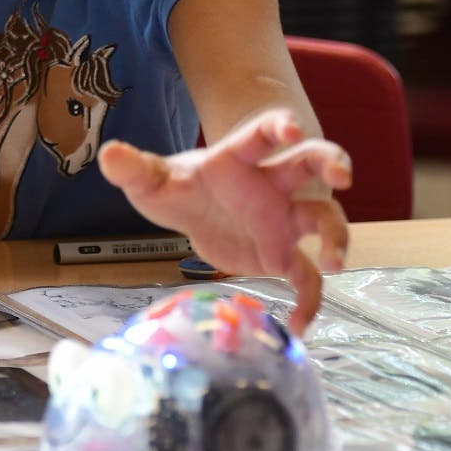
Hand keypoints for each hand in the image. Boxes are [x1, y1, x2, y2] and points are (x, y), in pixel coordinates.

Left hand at [98, 109, 352, 333]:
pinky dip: (309, 300)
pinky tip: (301, 325)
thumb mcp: (151, 179)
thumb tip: (108, 154)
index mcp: (241, 157)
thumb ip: (133, 168)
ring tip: (334, 261)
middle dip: (331, 163)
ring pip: (324, 218)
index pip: (264, 133)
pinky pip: (306, 277)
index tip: (292, 129)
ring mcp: (283, 218)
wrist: (193, 212)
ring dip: (335, 236)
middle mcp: (272, 183)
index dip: (280, 126)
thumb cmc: (180, 187)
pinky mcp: (283, 254)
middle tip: (342, 175)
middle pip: (311, 164)